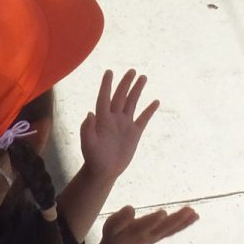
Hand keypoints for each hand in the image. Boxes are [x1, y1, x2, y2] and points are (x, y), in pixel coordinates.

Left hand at [77, 69, 160, 183]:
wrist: (104, 171)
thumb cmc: (93, 158)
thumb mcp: (88, 144)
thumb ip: (87, 129)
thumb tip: (89, 113)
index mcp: (102, 119)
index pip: (104, 98)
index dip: (106, 85)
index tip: (109, 72)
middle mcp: (114, 118)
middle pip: (120, 96)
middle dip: (126, 83)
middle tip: (132, 71)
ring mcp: (125, 124)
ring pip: (132, 103)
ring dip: (137, 90)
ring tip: (143, 77)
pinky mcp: (134, 133)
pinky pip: (143, 119)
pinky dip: (149, 110)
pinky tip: (156, 101)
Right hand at [99, 204, 198, 243]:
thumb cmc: (115, 233)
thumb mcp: (111, 227)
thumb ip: (120, 219)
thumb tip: (130, 209)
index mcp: (135, 233)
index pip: (144, 227)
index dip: (152, 221)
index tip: (162, 212)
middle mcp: (149, 236)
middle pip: (163, 228)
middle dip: (176, 220)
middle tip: (188, 210)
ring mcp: (157, 236)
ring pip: (171, 230)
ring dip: (184, 222)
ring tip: (194, 212)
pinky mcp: (162, 235)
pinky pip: (175, 230)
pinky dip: (185, 224)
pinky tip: (195, 216)